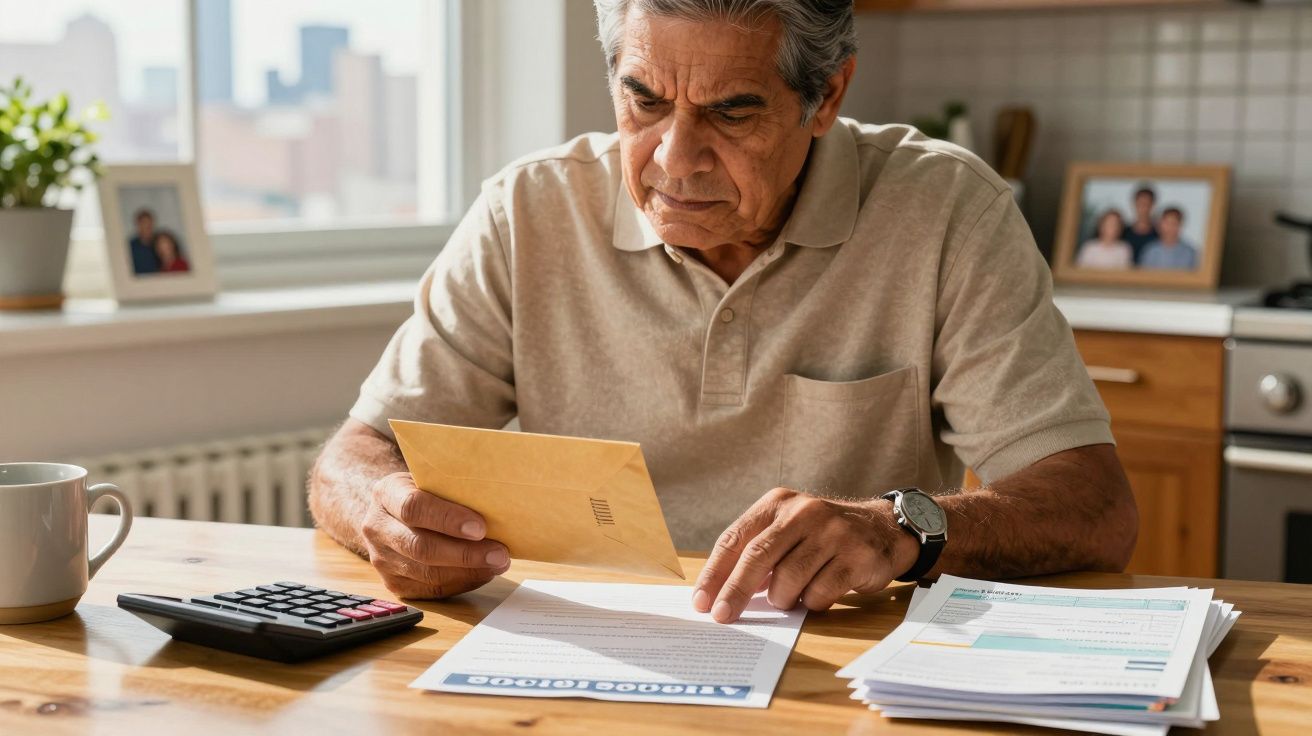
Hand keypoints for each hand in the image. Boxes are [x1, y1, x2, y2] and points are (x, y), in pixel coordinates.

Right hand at [360, 472, 509, 598]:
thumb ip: (453, 489)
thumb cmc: (424, 491)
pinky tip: (482, 573)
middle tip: (499, 554)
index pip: (413, 507)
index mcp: (386, 494)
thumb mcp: (432, 479)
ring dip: (468, 572)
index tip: (480, 528)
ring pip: (427, 573)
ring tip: (497, 564)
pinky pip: (430, 589)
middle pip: (421, 547)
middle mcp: (377, 528)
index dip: (447, 519)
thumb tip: (497, 506)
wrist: (393, 512)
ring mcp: (382, 559)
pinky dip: (461, 583)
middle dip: (465, 554)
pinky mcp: (393, 583)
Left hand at [693, 487, 918, 622]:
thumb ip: (757, 551)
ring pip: (788, 580)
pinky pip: (819, 593)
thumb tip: (719, 592)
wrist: (883, 528)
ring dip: (783, 599)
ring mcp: (832, 533)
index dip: (715, 572)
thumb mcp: (788, 528)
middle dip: (735, 591)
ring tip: (790, 597)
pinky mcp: (856, 556)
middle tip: (722, 616)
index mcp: (778, 503)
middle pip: (757, 557)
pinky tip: (817, 594)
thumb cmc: (822, 535)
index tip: (702, 601)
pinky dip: (812, 602)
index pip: (735, 538)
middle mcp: (804, 512)